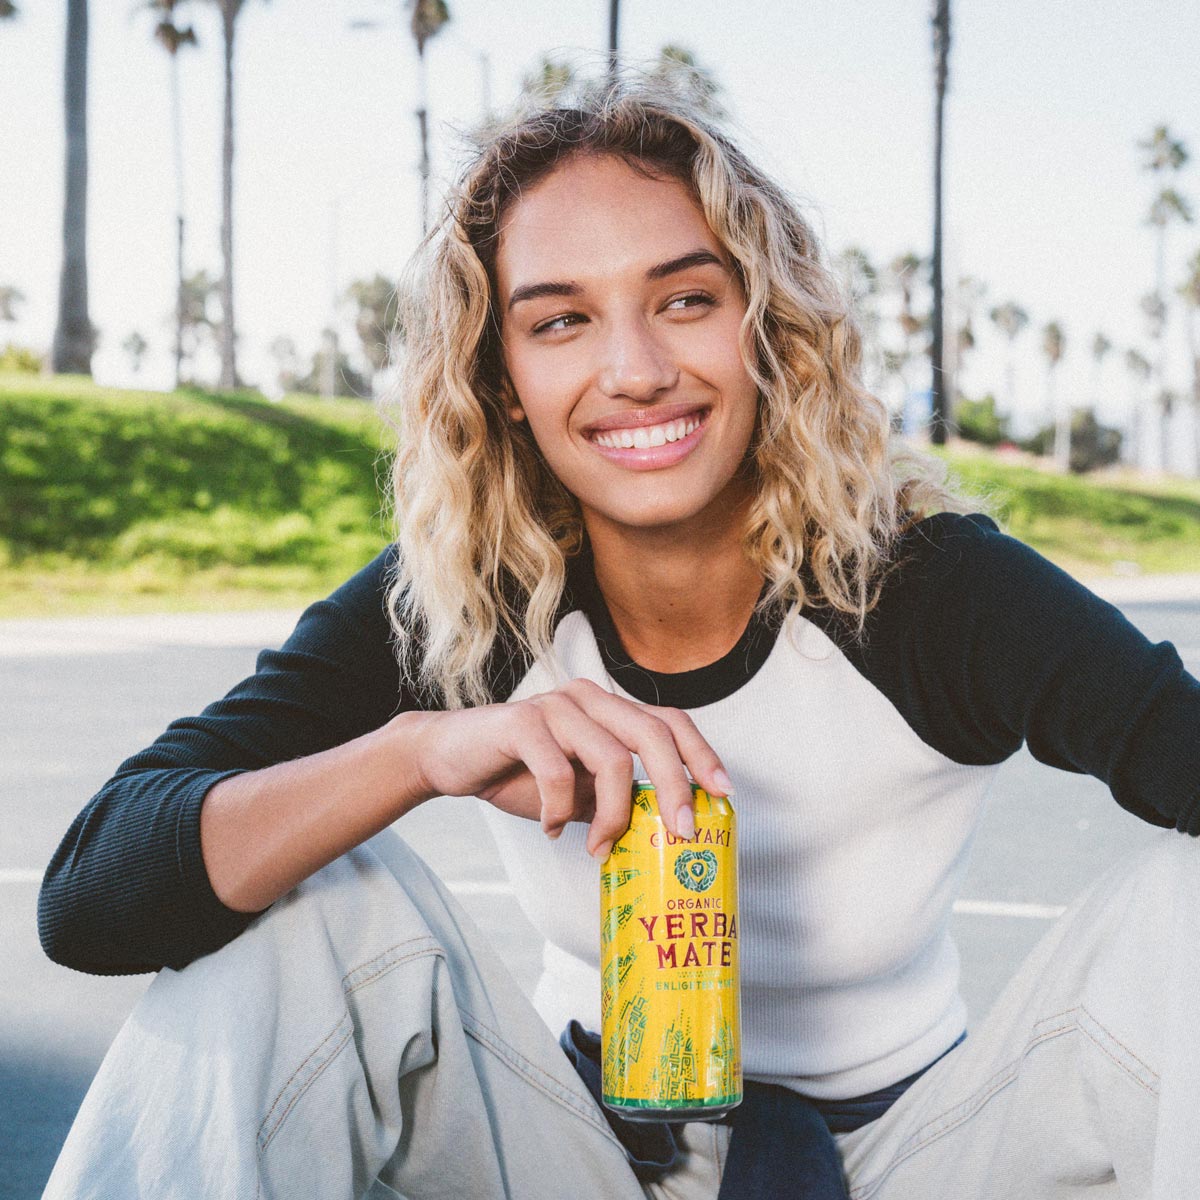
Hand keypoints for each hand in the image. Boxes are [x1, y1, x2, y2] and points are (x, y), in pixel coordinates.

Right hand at [400, 679, 731, 858]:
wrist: (448, 758)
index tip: (722, 793)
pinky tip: (551, 829)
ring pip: (610, 759)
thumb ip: (614, 799)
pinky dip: (560, 810)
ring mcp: (555, 706)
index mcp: (607, 710)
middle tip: (680, 832)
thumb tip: (660, 832)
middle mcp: (588, 698)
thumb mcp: (577, 791)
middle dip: (675, 786)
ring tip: (598, 847)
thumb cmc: (517, 772)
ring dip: (612, 814)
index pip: (668, 721)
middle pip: (651, 734)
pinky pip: (558, 771)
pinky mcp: (521, 722)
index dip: (701, 754)